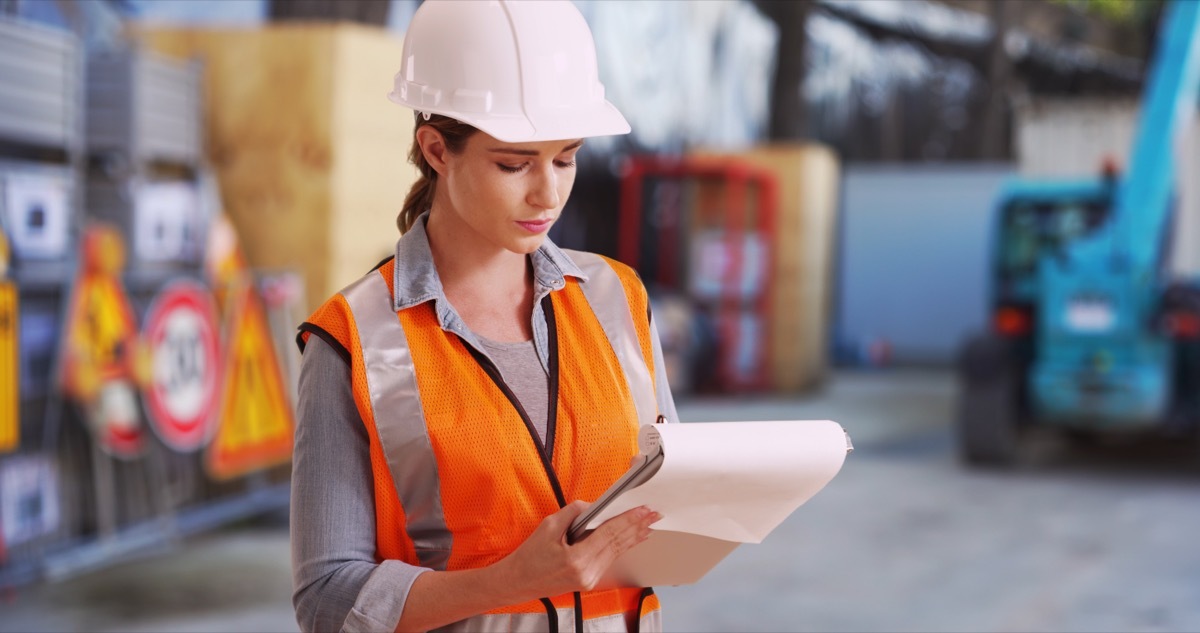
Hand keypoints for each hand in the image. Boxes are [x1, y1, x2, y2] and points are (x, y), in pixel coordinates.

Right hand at [496, 501, 660, 597]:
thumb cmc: (529, 557)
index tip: (642, 510)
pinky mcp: (589, 580)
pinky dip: (622, 546)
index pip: (609, 534)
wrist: (518, 582)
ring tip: (649, 524)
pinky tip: (633, 539)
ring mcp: (590, 578)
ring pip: (616, 552)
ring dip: (634, 536)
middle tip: (654, 514)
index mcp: (577, 559)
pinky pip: (609, 558)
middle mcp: (587, 572)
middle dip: (637, 526)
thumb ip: (573, 513)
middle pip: (618, 544)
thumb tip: (592, 505)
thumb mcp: (548, 527)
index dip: (628, 520)